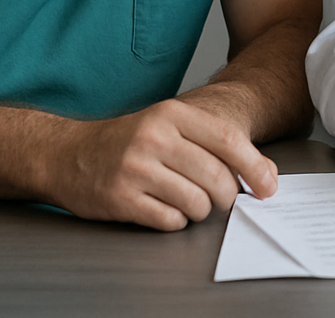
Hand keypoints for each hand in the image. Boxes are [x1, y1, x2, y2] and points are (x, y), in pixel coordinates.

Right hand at [41, 97, 276, 231]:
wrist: (67, 154)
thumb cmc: (130, 141)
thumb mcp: (170, 127)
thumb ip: (216, 143)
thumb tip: (267, 173)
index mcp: (172, 114)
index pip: (228, 140)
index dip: (255, 167)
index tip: (268, 187)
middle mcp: (154, 138)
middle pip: (217, 177)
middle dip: (226, 196)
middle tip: (219, 198)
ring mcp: (135, 168)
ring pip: (197, 203)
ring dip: (201, 211)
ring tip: (188, 202)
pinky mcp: (120, 198)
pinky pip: (170, 220)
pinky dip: (176, 220)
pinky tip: (165, 208)